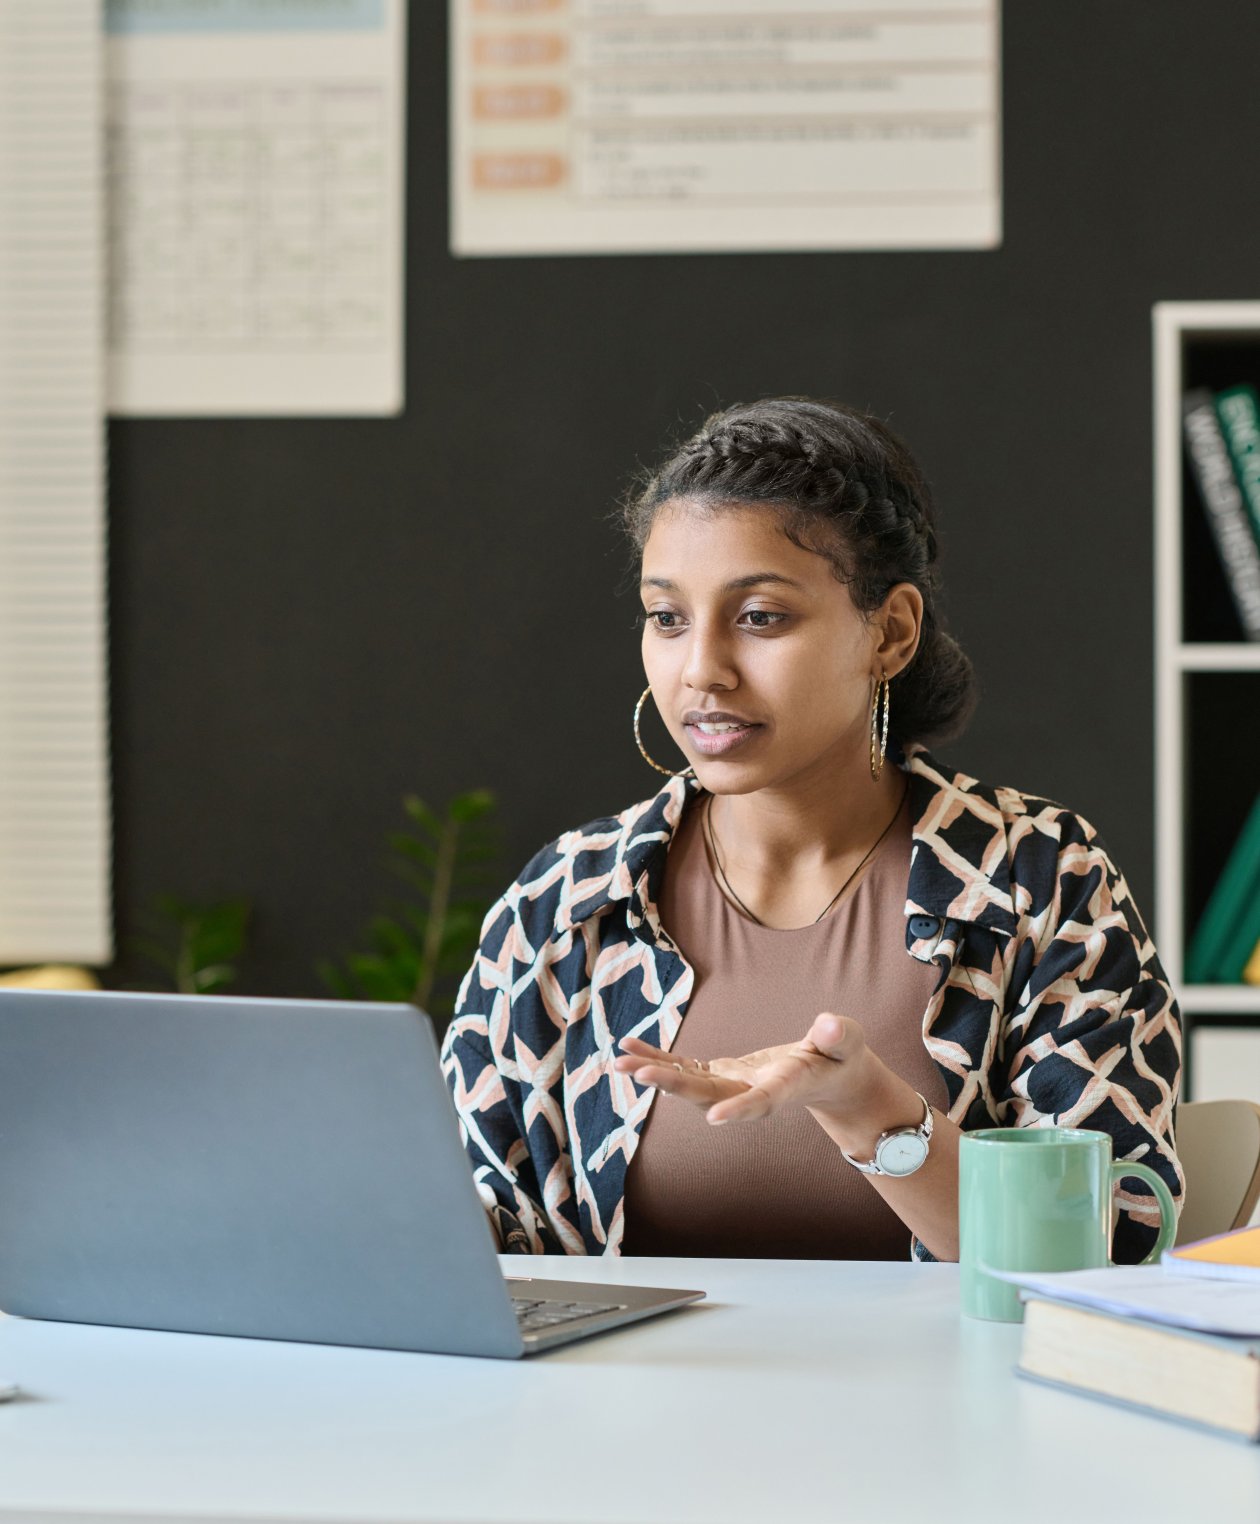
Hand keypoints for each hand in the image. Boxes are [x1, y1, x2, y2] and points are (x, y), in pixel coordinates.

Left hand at [613, 1011, 882, 1125]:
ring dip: (655, 1075)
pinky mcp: (721, 1075)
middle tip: (639, 1074)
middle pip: (710, 1095)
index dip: (741, 1109)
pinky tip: (629, 1049)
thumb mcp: (848, 1042)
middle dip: (675, 1086)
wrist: (829, 1076)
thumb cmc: (842, 1058)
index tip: (716, 1117)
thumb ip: (839, 1036)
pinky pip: (685, 1069)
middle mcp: (752, 1093)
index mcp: (787, 1086)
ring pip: (689, 1086)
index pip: (763, 1101)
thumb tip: (830, 1024)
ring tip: (619, 1063)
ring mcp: (733, 1087)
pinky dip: (658, 1060)